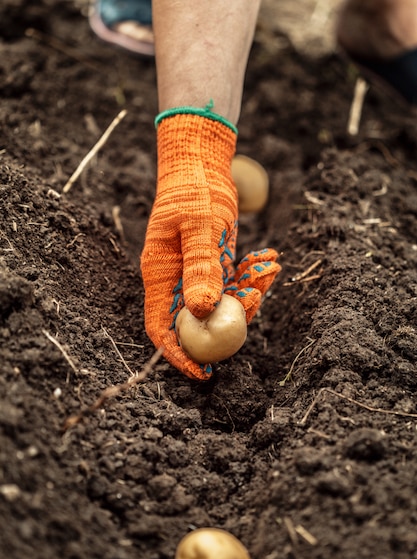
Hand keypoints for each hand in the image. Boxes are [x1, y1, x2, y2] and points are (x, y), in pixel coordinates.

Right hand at [140, 111, 280, 379]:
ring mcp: (195, 273)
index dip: (179, 355)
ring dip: (249, 293)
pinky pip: (234, 284)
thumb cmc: (195, 189)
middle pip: (198, 320)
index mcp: (160, 274)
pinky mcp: (214, 265)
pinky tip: (268, 259)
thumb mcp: (201, 226)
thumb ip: (202, 268)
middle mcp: (175, 279)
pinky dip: (253, 277)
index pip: (161, 327)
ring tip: (268, 265)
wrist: (201, 161)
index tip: (203, 373)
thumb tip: (203, 312)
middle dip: (229, 320)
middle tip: (255, 302)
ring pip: (223, 303)